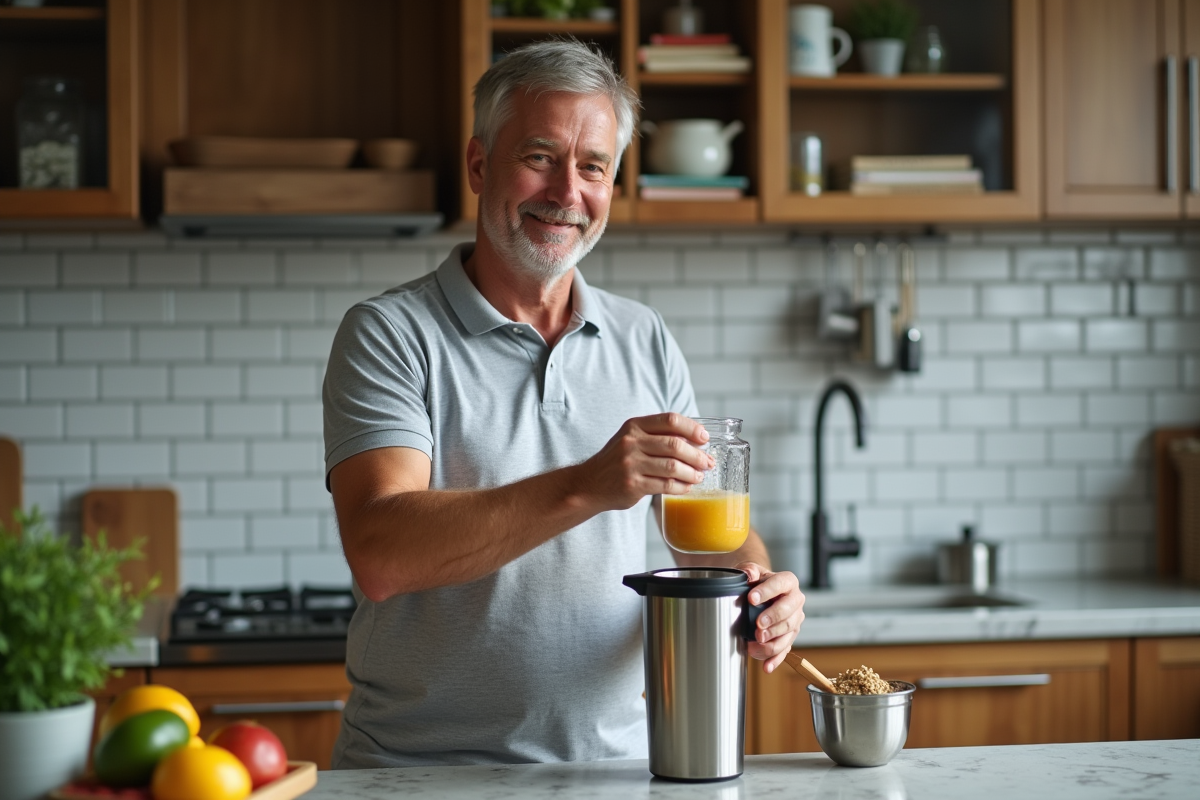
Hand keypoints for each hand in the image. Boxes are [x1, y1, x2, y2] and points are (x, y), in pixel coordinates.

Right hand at [581, 413, 713, 510]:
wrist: (590, 484)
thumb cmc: (617, 460)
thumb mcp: (632, 439)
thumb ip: (657, 436)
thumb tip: (695, 440)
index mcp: (634, 426)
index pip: (670, 420)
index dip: (692, 428)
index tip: (705, 438)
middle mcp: (631, 442)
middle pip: (675, 445)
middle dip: (697, 455)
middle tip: (708, 462)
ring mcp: (631, 464)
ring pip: (672, 466)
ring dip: (692, 473)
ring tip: (699, 476)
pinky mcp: (632, 484)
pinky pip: (665, 485)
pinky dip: (681, 487)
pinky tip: (686, 487)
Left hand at [736, 562, 804, 672]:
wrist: (759, 592)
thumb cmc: (756, 581)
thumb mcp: (752, 571)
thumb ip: (749, 570)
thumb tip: (748, 574)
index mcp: (788, 582)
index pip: (781, 584)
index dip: (767, 592)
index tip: (751, 599)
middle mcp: (796, 601)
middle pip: (789, 613)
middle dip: (773, 620)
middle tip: (758, 626)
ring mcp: (795, 620)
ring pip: (788, 633)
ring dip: (773, 641)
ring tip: (756, 644)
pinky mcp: (789, 636)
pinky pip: (785, 650)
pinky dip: (775, 660)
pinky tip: (766, 666)